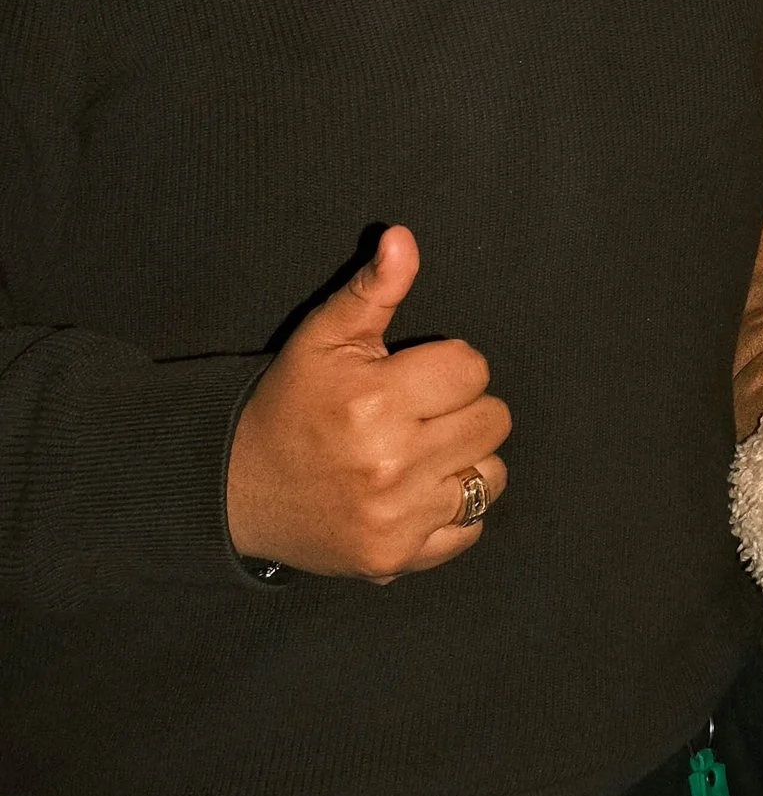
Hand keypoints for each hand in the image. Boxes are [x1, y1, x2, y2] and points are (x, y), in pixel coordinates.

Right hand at [225, 228, 510, 579]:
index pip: (472, 368)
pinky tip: (420, 492)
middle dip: (463, 408)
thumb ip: (372, 288)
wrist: (237, 489)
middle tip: (422, 412)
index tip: (414, 376)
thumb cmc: (289, 404)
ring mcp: (397, 517)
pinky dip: (455, 511)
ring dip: (467, 459)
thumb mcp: (322, 338)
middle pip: (492, 420)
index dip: (449, 366)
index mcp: (376, 400)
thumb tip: (403, 239)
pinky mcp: (396, 557)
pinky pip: (470, 530)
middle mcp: (391, 463)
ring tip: (425, 451)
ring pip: (491, 475)